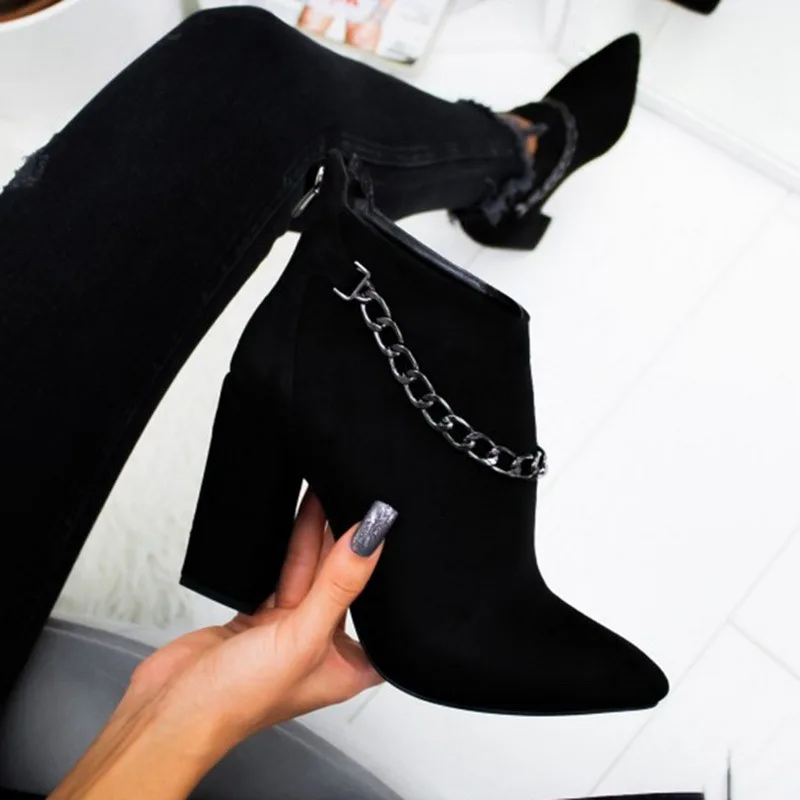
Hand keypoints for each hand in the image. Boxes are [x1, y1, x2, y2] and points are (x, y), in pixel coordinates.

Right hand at [132, 492, 392, 741]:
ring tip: (326, 497)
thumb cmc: (237, 703)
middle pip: (343, 585)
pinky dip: (289, 549)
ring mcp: (288, 631)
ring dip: (316, 538)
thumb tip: (368, 541)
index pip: (379, 612)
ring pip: (311, 574)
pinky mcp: (259, 617)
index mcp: (347, 668)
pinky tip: (299, 522)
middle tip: (352, 502)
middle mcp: (322, 649)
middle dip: (347, 546)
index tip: (387, 532)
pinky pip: (282, 573)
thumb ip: (337, 585)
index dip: (384, 574)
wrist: (170, 707)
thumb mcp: (301, 638)